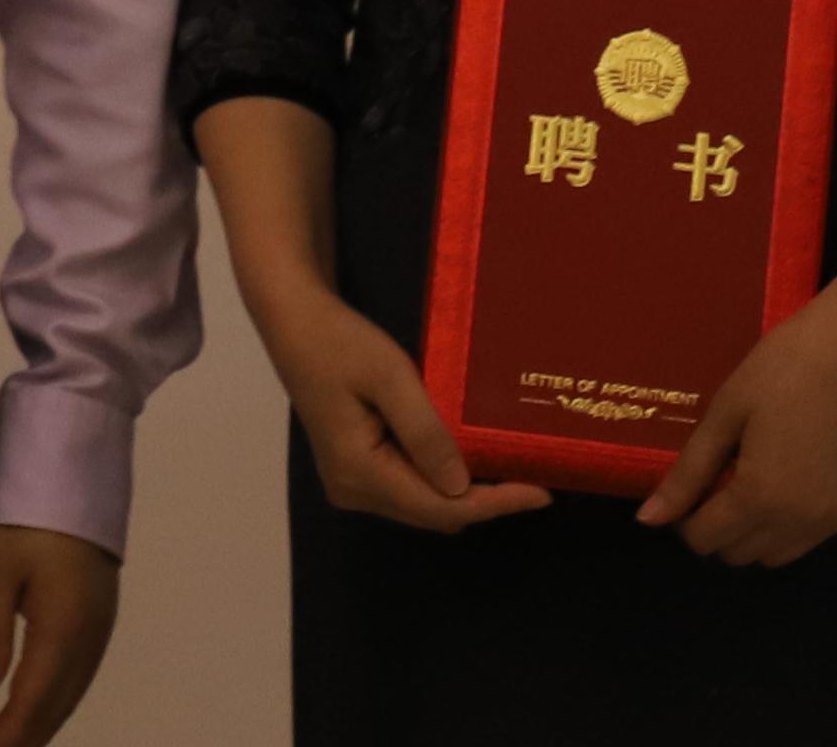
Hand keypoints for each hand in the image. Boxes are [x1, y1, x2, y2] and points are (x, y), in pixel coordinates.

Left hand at [0, 522, 119, 746]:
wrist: (77, 467)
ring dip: (38, 727)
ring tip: (6, 744)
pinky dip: (52, 704)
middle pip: (55, 712)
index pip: (30, 707)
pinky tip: (34, 710)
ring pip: (68, 698)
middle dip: (22, 743)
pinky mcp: (99, 618)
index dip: (5, 743)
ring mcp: (99, 629)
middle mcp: (89, 639)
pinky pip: (77, 678)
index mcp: (63, 630)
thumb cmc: (31, 510)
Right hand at [252, 285, 550, 536]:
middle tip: (531, 474)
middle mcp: (352, 490)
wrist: (295, 322)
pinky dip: (439, 478)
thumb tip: (461, 487)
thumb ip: (425, 432)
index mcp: (358, 472)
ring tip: (507, 467)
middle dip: (482, 500)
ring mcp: (350, 483)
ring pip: (421, 504)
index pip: (438, 505)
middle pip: (431, 513)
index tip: (541, 492)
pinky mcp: (354, 469)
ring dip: (461, 491)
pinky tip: (465, 456)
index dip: (493, 503)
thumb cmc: (341, 342)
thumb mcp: (390, 378)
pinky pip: (407, 487)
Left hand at [640, 288, 836, 569]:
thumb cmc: (785, 367)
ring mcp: (835, 518)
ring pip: (777, 555)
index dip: (685, 518)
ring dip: (754, 532)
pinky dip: (790, 523)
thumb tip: (648, 520)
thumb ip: (688, 474)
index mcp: (761, 498)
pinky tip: (790, 474)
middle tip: (718, 477)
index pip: (705, 539)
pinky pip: (811, 536)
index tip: (689, 484)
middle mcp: (800, 522)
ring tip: (752, 479)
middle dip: (718, 527)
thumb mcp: (726, 413)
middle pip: (739, 554)